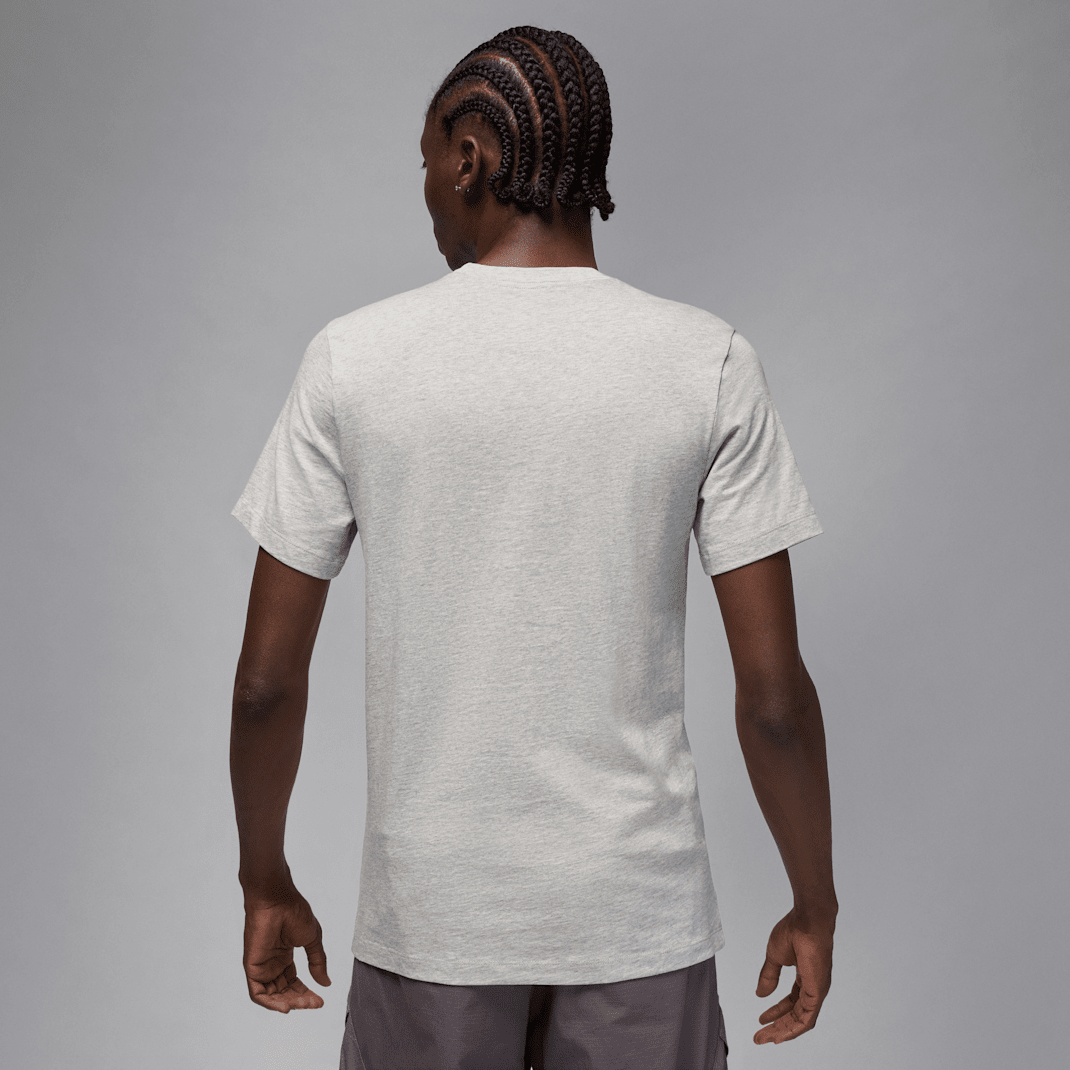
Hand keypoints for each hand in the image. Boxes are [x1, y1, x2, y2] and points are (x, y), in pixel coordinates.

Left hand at [241, 882, 331, 1012]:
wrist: (277, 900)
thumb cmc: (294, 912)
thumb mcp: (312, 939)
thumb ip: (317, 962)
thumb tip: (326, 983)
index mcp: (284, 955)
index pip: (294, 982)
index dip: (307, 993)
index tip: (320, 1000)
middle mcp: (272, 963)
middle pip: (284, 991)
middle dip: (300, 1000)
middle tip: (315, 1003)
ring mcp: (261, 966)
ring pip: (272, 996)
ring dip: (288, 1003)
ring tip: (304, 1004)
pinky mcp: (252, 968)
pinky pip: (258, 994)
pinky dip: (270, 1004)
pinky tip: (286, 1007)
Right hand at [753, 907, 833, 1043]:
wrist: (807, 920)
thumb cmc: (794, 930)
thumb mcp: (775, 956)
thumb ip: (769, 976)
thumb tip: (761, 994)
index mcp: (805, 978)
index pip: (791, 1002)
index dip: (776, 1013)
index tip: (760, 1020)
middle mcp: (813, 987)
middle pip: (795, 1015)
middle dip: (777, 1027)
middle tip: (759, 1037)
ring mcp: (817, 991)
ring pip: (800, 1021)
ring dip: (782, 1031)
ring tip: (765, 1037)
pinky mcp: (818, 992)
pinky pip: (807, 1018)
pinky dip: (793, 1029)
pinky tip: (781, 1034)